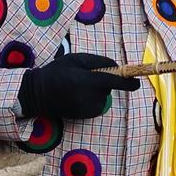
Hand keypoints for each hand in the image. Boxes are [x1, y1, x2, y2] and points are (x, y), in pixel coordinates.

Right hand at [18, 53, 139, 119]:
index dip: (130, 82)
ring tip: (78, 87)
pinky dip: (92, 100)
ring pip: (103, 97)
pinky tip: (77, 96)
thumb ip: (99, 61)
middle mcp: (91, 97)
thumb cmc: (58, 71)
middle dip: (104, 81)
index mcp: (89, 81)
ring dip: (97, 91)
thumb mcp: (76, 59)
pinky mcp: (86, 116)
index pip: (116, 82)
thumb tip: (117, 67)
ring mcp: (89, 109)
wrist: (38, 94)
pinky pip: (97, 105)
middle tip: (85, 76)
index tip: (137, 81)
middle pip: (109, 88)